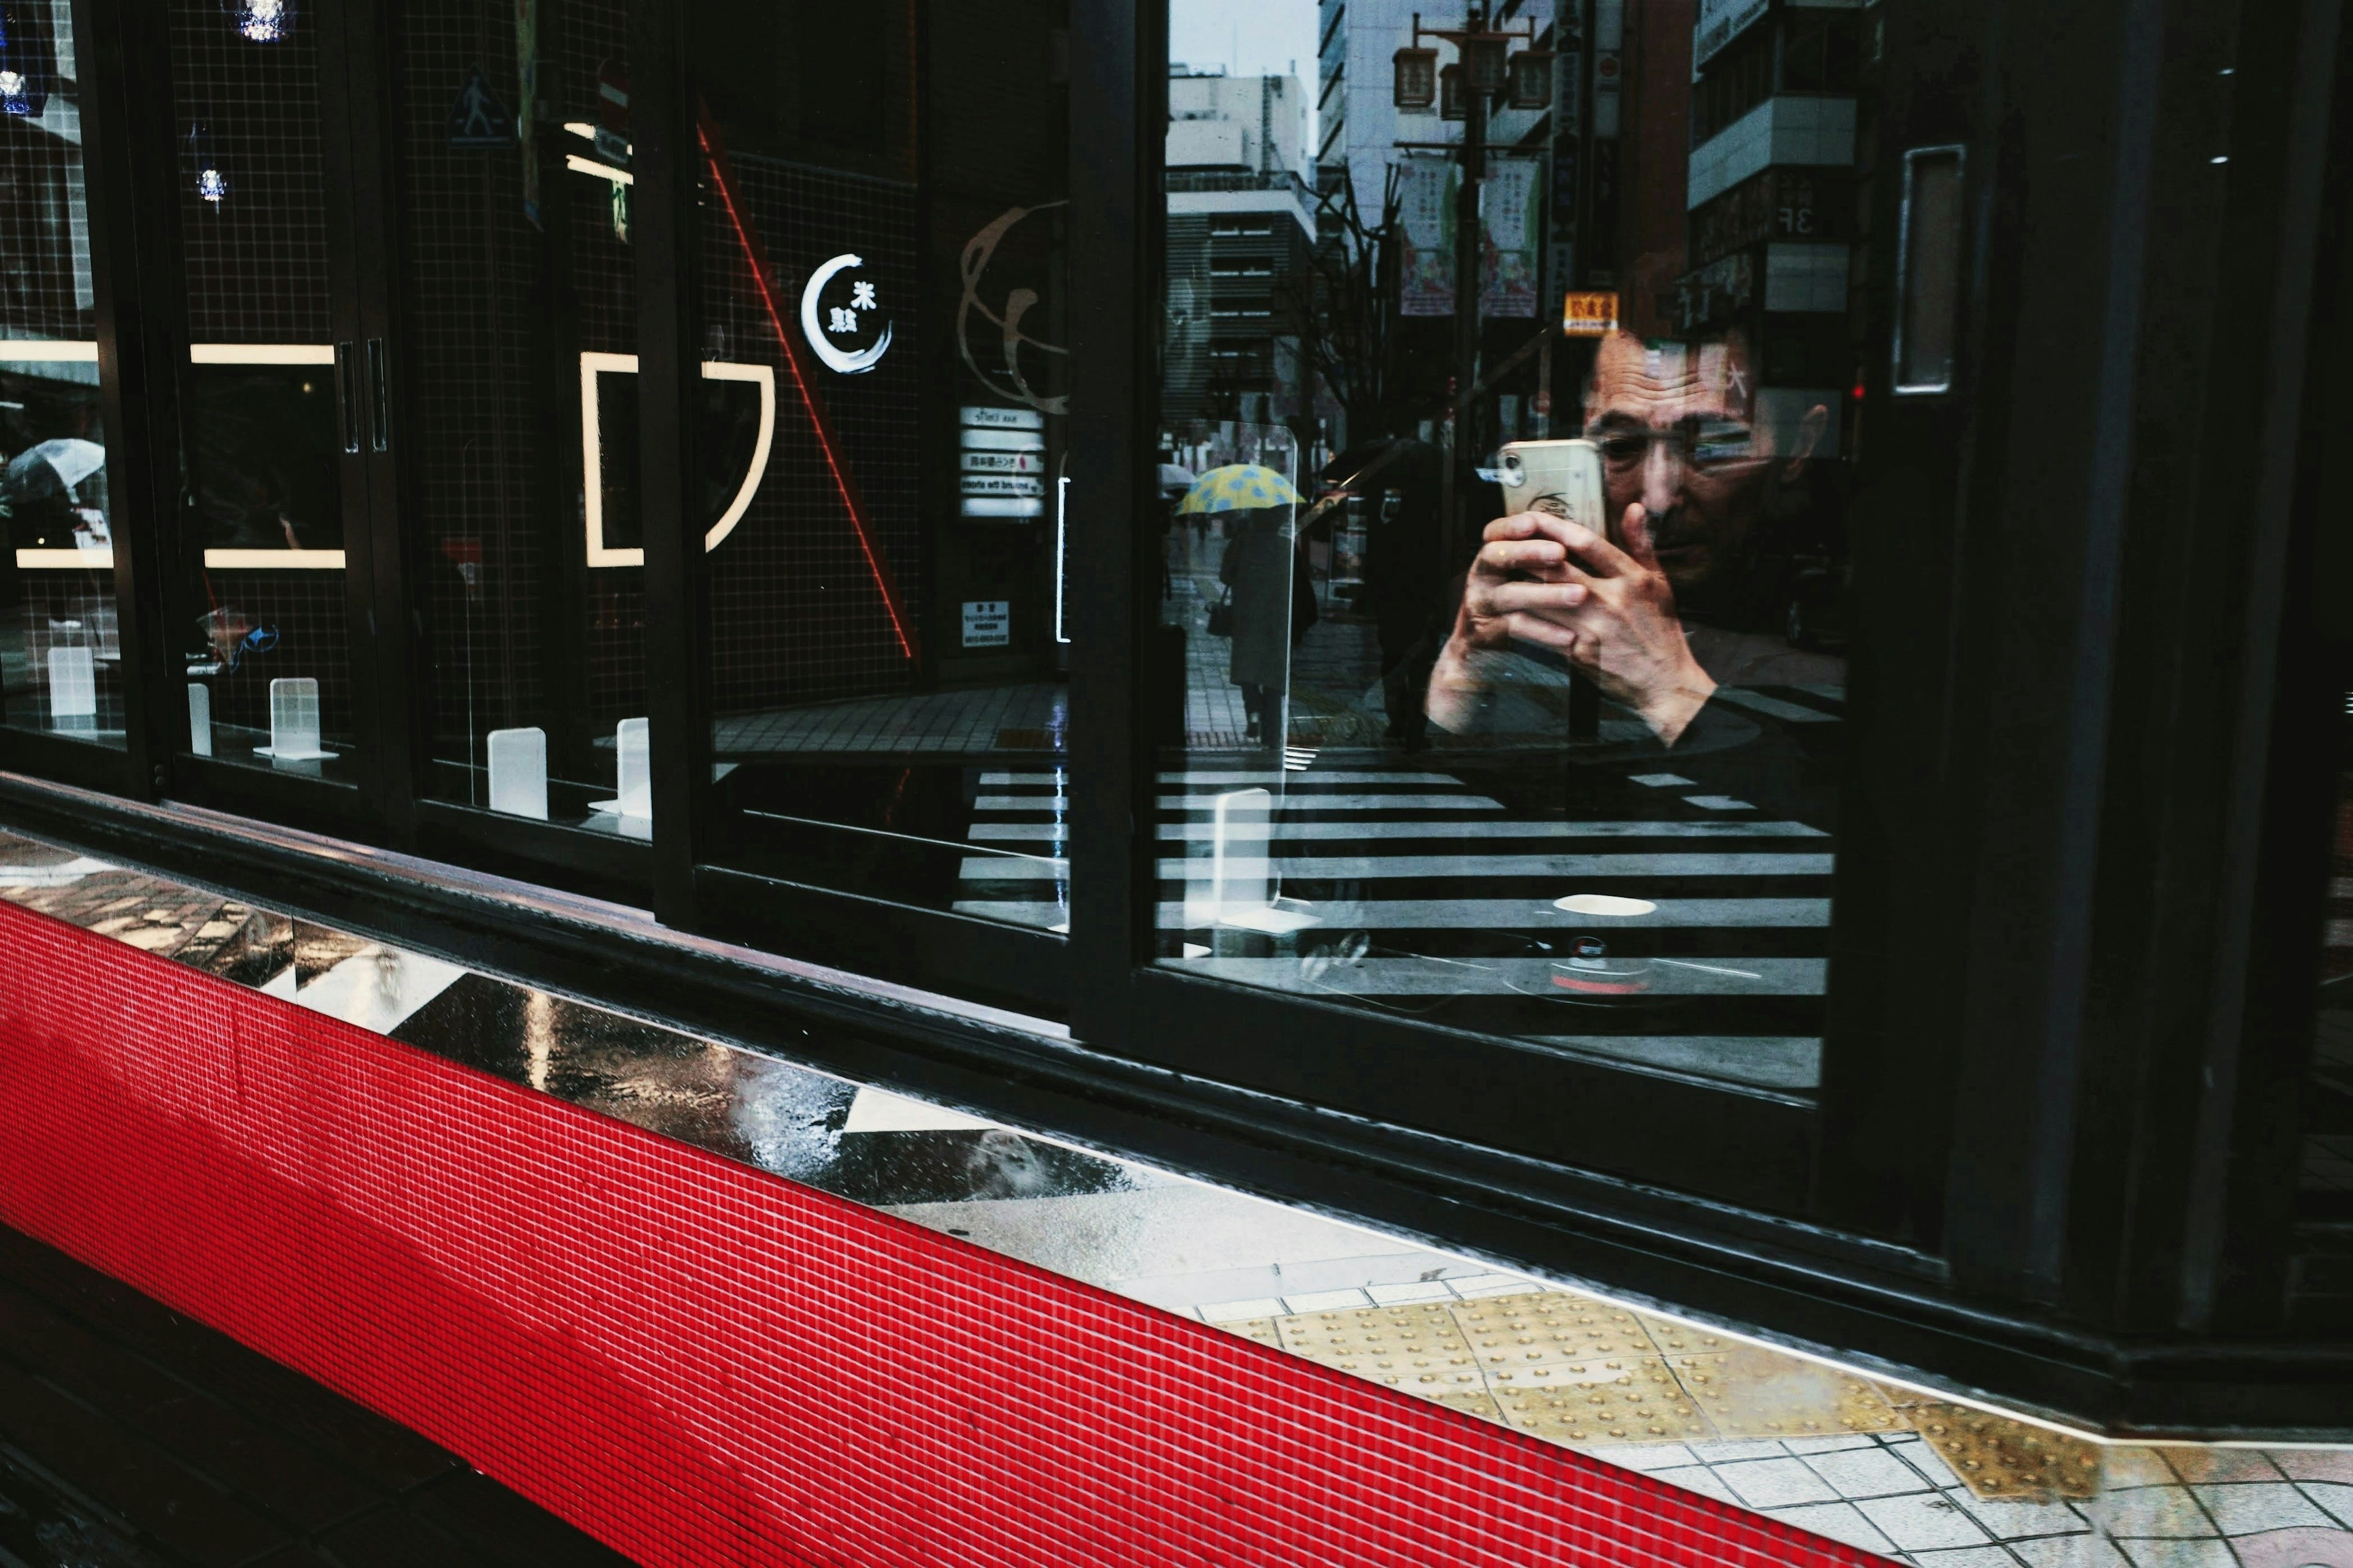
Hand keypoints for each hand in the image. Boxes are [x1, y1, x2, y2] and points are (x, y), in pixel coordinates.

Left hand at [1428, 504, 1716, 743]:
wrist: (1663, 682)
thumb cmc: (1660, 629)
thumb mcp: (1658, 583)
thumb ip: (1641, 545)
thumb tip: (1633, 507)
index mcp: (1632, 579)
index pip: (1588, 544)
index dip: (1557, 527)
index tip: (1535, 517)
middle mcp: (1611, 601)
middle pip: (1558, 569)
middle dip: (1528, 552)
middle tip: (1506, 539)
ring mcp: (1593, 628)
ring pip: (1543, 599)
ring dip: (1518, 583)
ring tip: (1499, 570)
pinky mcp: (1579, 653)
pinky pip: (1543, 631)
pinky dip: (1524, 617)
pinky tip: (1507, 607)